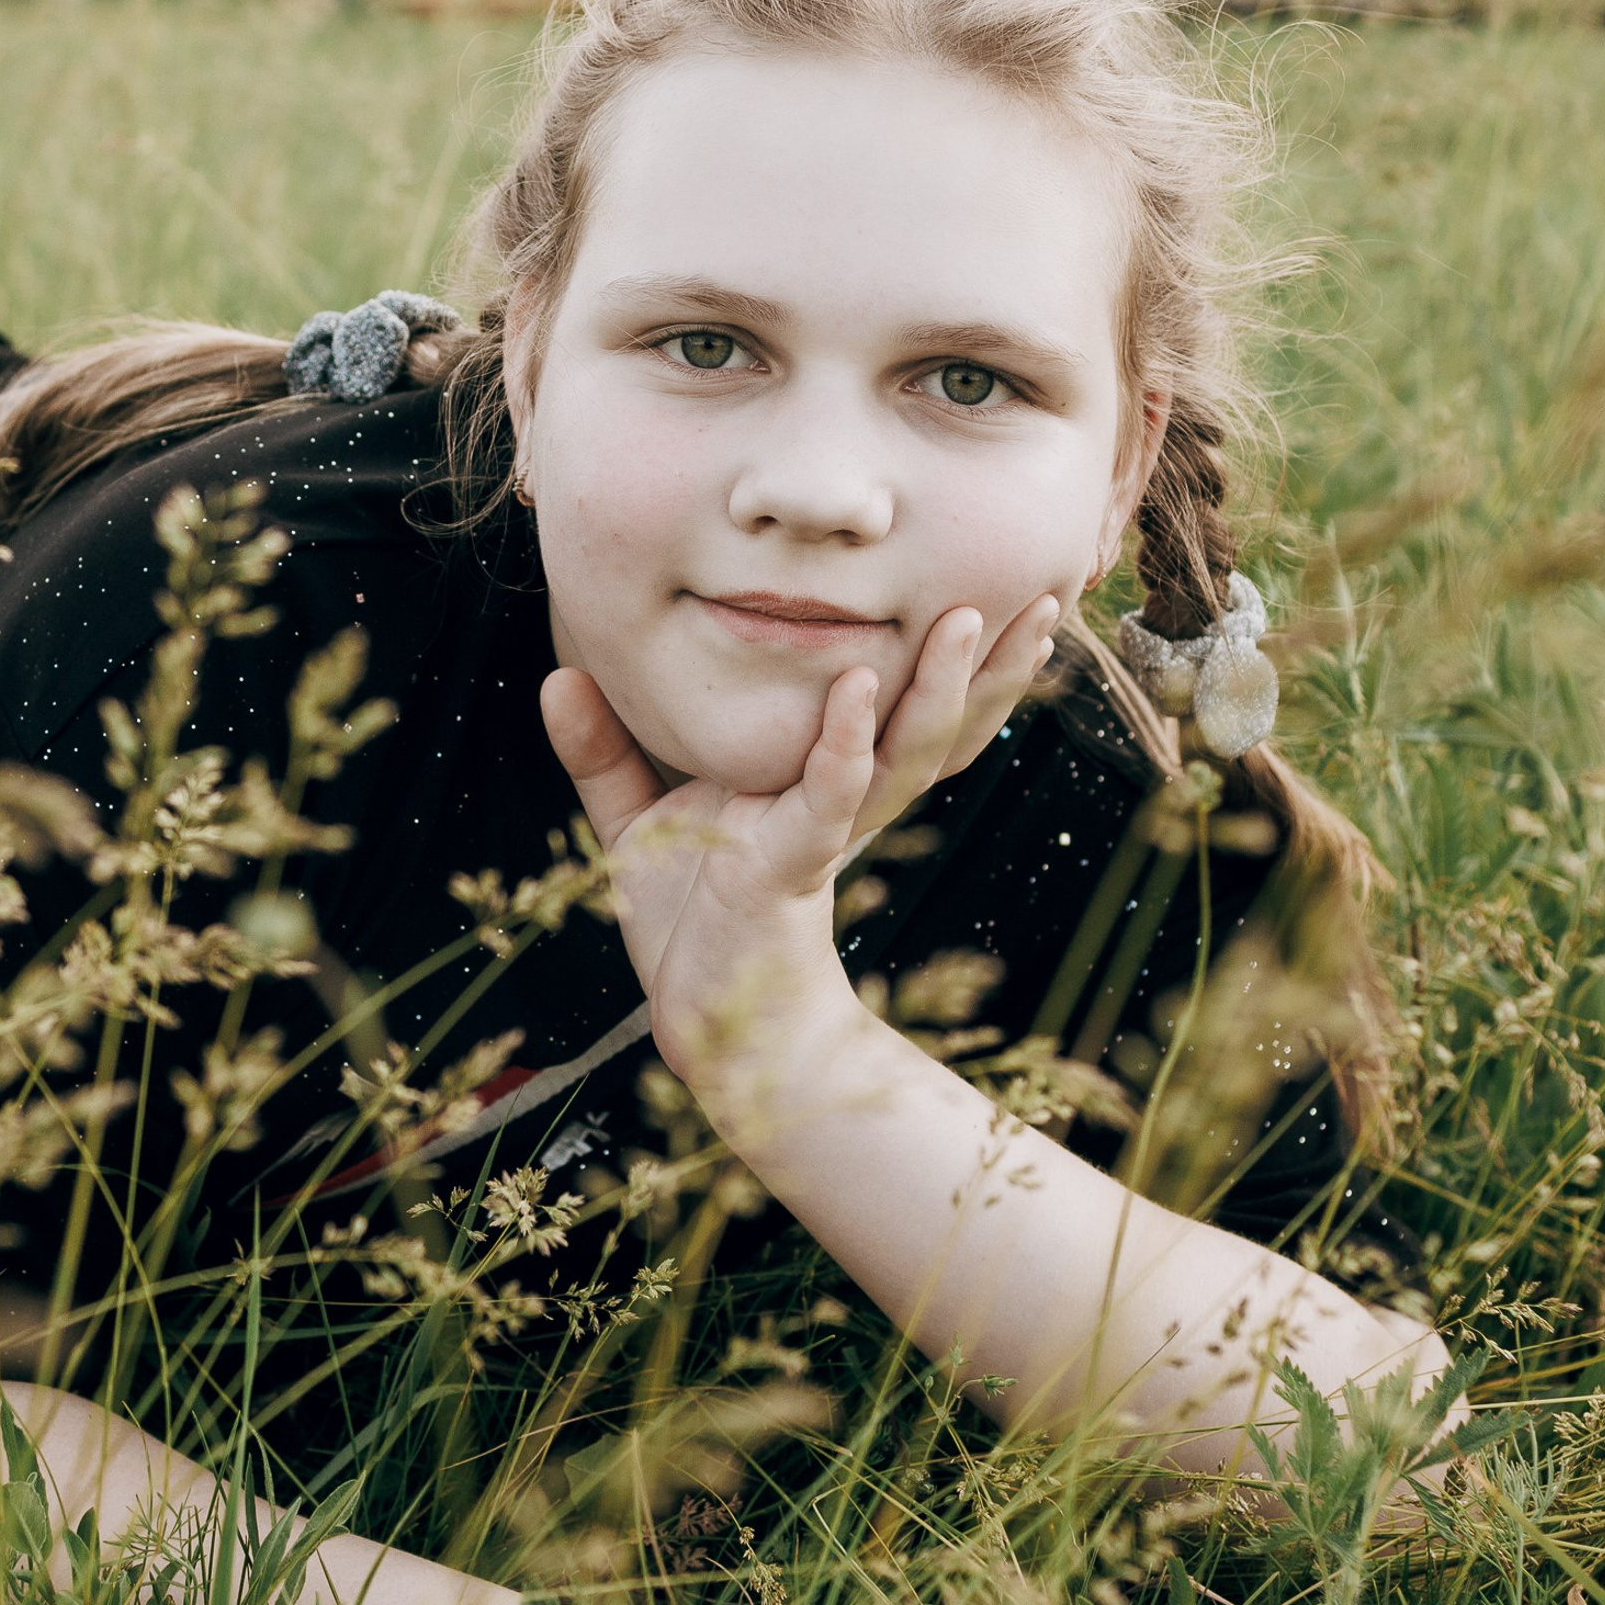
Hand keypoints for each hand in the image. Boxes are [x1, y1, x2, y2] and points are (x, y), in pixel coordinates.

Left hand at [541, 596, 1058, 1073]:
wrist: (696, 1015)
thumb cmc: (682, 919)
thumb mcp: (636, 819)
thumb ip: (602, 749)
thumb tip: (556, 677)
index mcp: (826, 782)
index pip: (906, 706)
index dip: (955, 657)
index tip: (998, 589)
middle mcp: (845, 799)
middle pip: (938, 720)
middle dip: (991, 661)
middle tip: (1048, 592)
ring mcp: (824, 829)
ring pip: (907, 749)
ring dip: (941, 684)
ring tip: (969, 616)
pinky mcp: (790, 863)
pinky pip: (829, 793)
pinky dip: (845, 740)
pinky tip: (859, 687)